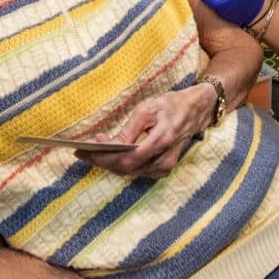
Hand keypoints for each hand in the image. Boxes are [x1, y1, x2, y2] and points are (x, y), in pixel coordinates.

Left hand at [75, 87, 212, 178]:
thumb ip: (129, 130)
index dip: (102, 157)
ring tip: (92, 151)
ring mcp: (165, 167)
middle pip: (125, 169)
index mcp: (161, 141)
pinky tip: (109, 155)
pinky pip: (136, 171)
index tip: (83, 150)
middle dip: (101, 161)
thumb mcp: (148, 109)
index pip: (126, 159)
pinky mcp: (163, 169)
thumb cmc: (171, 105)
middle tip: (82, 151)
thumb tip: (109, 144)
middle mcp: (164, 159)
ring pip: (129, 172)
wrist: (196, 110)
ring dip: (109, 163)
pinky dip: (121, 165)